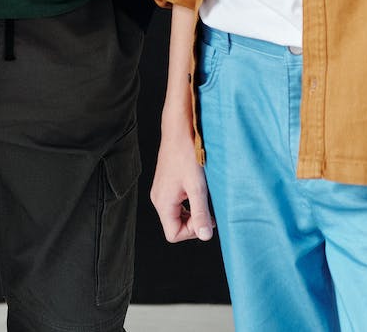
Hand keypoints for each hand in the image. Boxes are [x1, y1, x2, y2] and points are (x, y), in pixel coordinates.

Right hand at [149, 124, 214, 242]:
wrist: (179, 130)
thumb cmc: (186, 155)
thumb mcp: (197, 187)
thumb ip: (200, 213)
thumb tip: (205, 236)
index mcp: (162, 202)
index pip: (173, 234)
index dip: (191, 232)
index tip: (205, 217)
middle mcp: (158, 198)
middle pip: (174, 226)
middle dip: (193, 222)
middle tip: (208, 209)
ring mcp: (161, 191)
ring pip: (176, 215)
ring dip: (192, 212)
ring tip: (204, 198)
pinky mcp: (166, 184)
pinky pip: (176, 204)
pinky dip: (189, 203)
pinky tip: (198, 191)